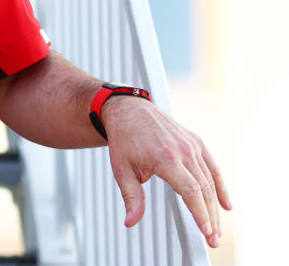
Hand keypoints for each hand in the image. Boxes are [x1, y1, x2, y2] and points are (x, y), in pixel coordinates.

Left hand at [102, 96, 231, 247]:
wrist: (128, 109)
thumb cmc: (123, 139)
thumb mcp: (122, 169)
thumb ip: (131, 197)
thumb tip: (130, 222)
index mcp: (165, 157)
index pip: (190, 190)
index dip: (200, 213)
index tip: (206, 232)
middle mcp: (183, 150)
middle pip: (204, 189)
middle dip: (210, 217)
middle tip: (212, 240)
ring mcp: (191, 144)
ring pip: (210, 180)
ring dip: (215, 206)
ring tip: (216, 229)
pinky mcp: (196, 141)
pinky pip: (212, 167)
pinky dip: (220, 186)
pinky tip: (226, 204)